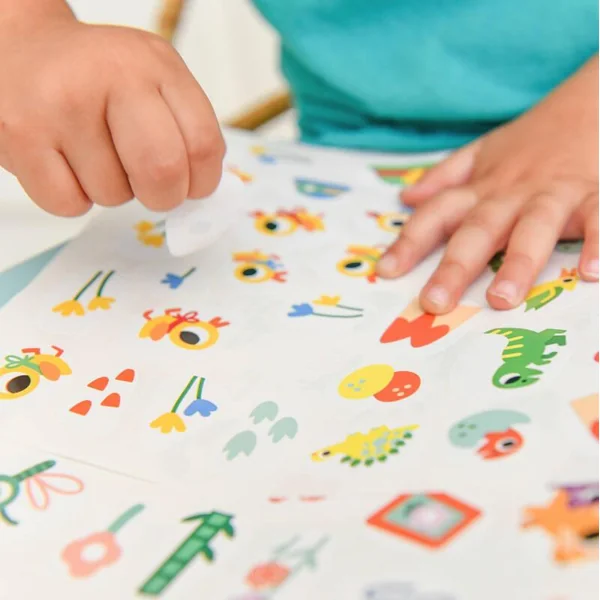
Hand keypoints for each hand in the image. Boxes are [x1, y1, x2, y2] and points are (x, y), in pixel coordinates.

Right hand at [0, 4, 223, 215]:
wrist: (18, 48)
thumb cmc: (96, 77)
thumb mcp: (152, 79)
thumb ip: (186, 128)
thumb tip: (202, 190)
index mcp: (155, 65)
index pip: (203, 144)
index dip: (203, 182)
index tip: (191, 185)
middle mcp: (111, 76)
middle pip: (163, 172)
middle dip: (163, 196)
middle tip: (150, 187)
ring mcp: (62, 105)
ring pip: (113, 196)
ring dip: (111, 190)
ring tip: (91, 153)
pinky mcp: (21, 135)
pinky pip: (70, 204)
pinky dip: (73, 197)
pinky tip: (64, 163)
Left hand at [377, 56, 598, 313]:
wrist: (592, 100)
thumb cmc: (531, 141)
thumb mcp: (482, 153)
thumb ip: (444, 178)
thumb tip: (405, 199)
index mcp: (481, 188)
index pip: (436, 214)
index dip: (409, 241)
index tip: (385, 271)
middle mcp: (511, 193)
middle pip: (478, 230)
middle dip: (454, 266)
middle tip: (434, 303)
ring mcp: (553, 193)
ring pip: (531, 228)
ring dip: (516, 263)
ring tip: (500, 298)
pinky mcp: (596, 192)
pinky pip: (599, 217)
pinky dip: (599, 242)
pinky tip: (592, 273)